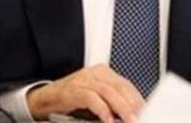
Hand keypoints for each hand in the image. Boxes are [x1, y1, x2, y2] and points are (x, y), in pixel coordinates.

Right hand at [27, 64, 144, 122]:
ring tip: (129, 120)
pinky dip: (101, 109)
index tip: (147, 111)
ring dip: (121, 108)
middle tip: (142, 117)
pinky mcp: (73, 89)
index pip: (127, 85)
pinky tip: (108, 119)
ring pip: (108, 91)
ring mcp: (84, 79)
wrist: (44, 99)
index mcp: (104, 73)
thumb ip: (112, 103)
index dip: (138, 99)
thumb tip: (130, 114)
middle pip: (120, 87)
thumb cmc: (72, 100)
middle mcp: (96, 73)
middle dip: (133, 104)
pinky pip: (91, 98)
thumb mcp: (96, 99)